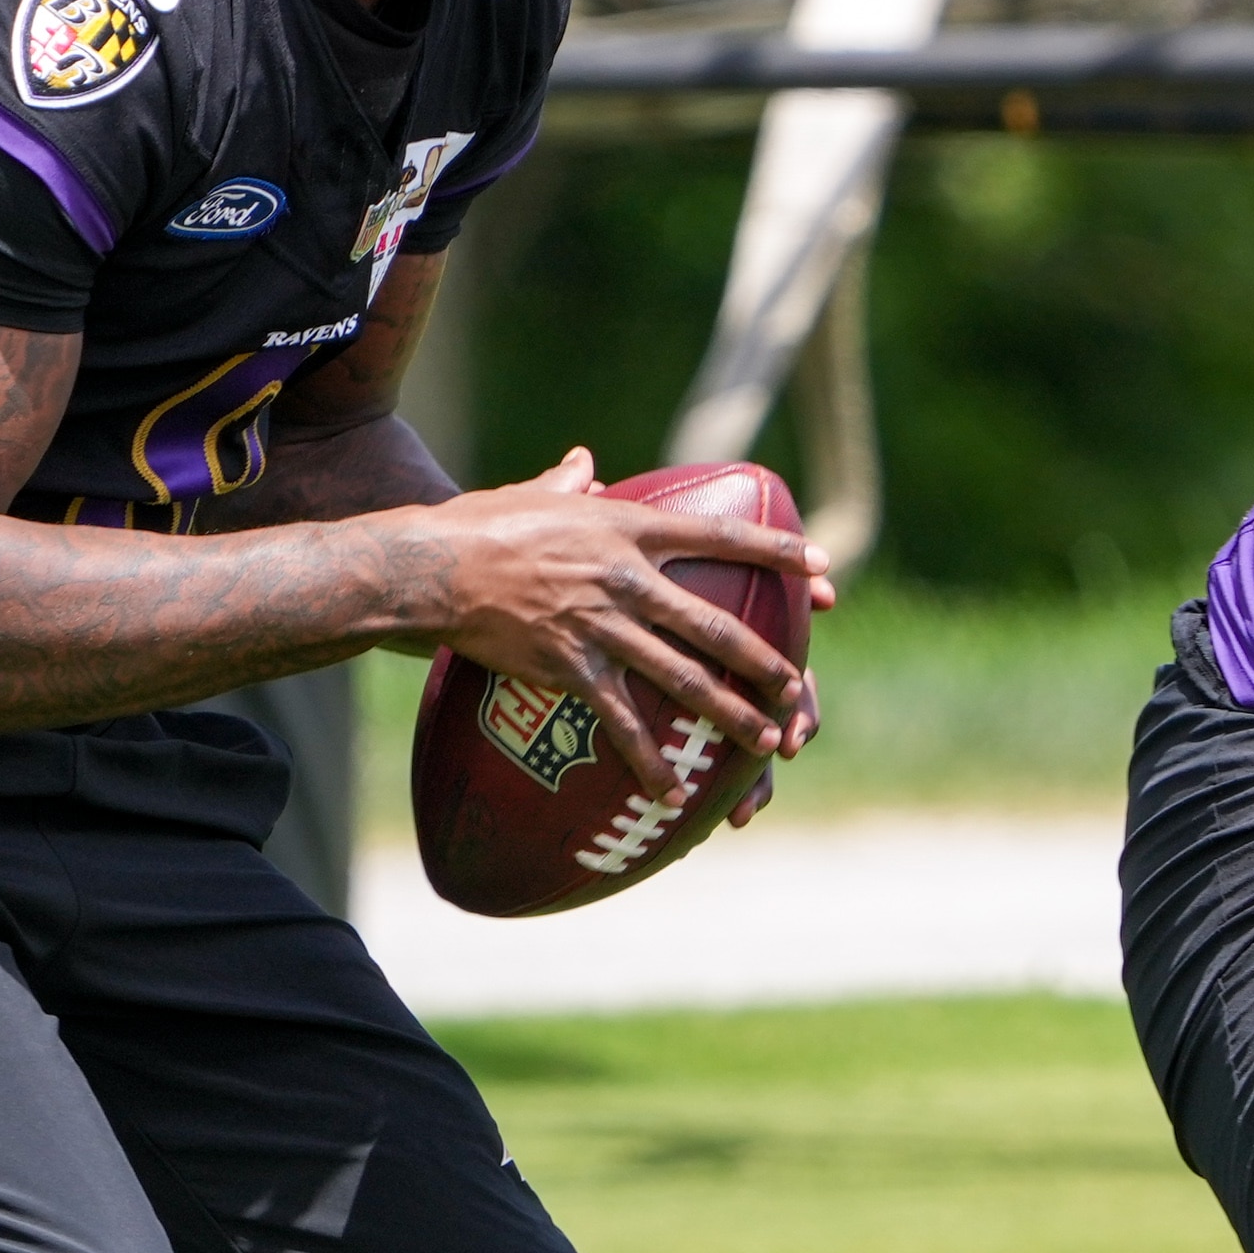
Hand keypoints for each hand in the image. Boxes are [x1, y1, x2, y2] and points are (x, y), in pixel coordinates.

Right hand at [397, 448, 828, 794]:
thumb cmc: (478, 526)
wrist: (432, 571)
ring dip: (729, 714)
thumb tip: (584, 462)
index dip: (776, 550)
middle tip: (798, 689)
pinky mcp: (570, 667)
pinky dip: (650, 760)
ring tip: (766, 741)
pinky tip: (674, 790)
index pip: (720, 535)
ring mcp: (602, 625)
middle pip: (714, 624)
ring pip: (683, 678)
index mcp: (628, 528)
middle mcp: (626, 578)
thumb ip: (570, 483)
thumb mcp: (532, 495)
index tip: (822, 565)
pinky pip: (622, 721)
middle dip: (764, 660)